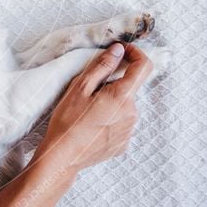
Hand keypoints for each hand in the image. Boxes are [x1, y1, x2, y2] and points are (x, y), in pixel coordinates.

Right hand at [34, 42, 153, 173]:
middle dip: (114, 83)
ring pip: (125, 106)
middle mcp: (132, 113)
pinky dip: (110, 118)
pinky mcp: (123, 143)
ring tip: (88, 111)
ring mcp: (129, 130)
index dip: (135, 53)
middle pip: (129, 88)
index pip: (143, 67)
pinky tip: (91, 125)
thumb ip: (102, 66)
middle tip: (89, 91)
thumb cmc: (68, 121)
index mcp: (122, 96)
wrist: (63, 156)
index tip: (123, 50)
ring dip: (112, 102)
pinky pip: (121, 123)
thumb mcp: (80, 87)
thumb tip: (118, 50)